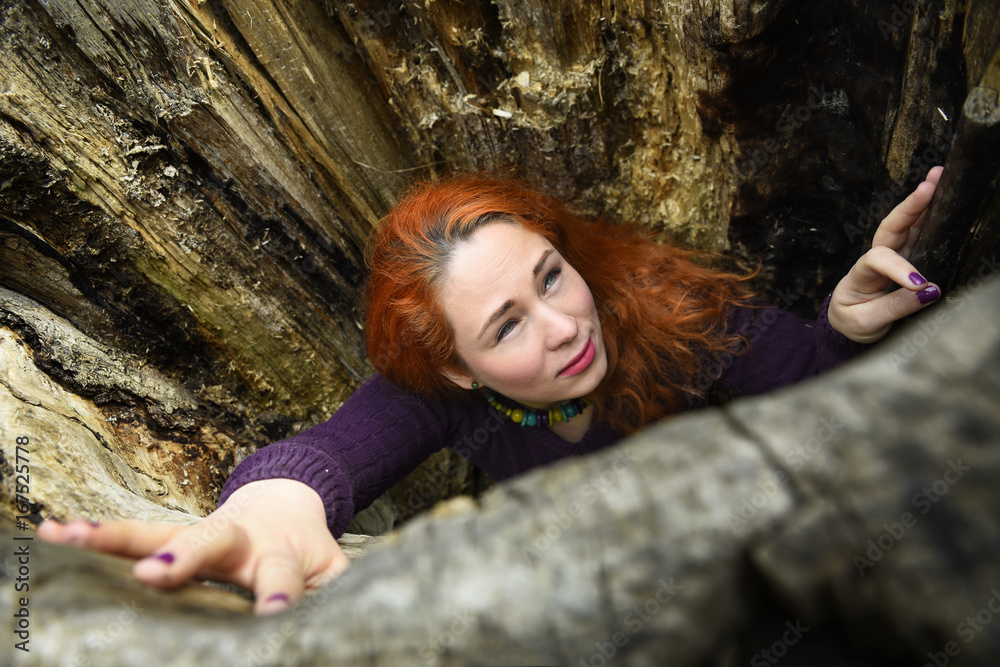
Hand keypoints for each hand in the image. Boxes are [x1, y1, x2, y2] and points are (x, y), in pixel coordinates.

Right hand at [37, 479, 347, 613]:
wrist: (287, 498)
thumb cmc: (307, 549)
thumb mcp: (333, 569)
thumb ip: (334, 591)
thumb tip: (340, 626)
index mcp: (280, 550)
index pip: (280, 576)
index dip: (278, 593)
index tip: (274, 613)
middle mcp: (237, 537)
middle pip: (211, 542)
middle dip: (185, 558)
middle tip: (154, 576)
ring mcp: (201, 534)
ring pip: (159, 532)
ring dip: (116, 537)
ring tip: (72, 535)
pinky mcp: (174, 536)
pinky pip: (133, 536)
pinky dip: (96, 535)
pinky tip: (55, 531)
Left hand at [828, 166, 943, 342]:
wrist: (846, 324)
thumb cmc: (853, 322)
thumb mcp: (866, 322)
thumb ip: (894, 308)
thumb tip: (929, 291)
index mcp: (859, 274)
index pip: (877, 261)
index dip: (899, 268)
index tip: (921, 284)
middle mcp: (874, 259)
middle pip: (891, 228)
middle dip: (910, 207)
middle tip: (930, 186)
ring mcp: (892, 256)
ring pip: (907, 226)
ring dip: (922, 202)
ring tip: (938, 177)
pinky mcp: (906, 259)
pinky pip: (919, 236)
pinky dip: (930, 217)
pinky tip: (941, 199)